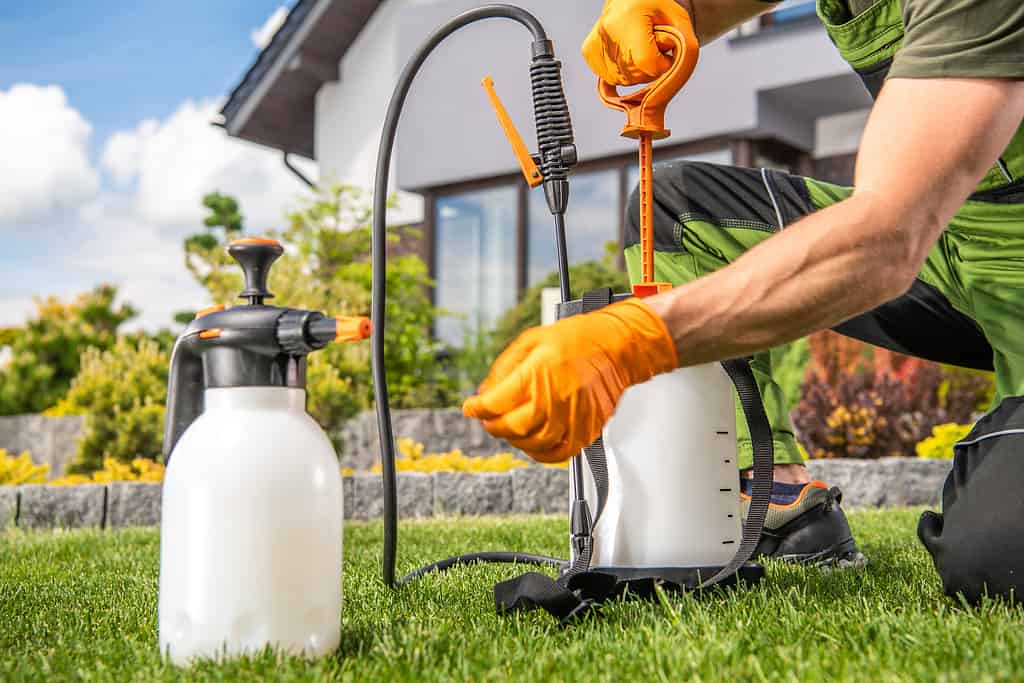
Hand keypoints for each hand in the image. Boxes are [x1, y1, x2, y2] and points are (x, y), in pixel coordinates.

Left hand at [462, 298, 677, 462]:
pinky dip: (539, 453)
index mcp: (538, 373)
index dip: (477, 408)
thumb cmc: (578, 338)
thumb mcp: (532, 340)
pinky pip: (558, 454)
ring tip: (510, 429)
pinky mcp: (587, 430)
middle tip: (488, 420)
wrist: (617, 346)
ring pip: (532, 443)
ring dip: (514, 439)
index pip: (495, 402)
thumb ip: (504, 367)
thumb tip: (485, 392)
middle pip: (512, 426)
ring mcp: (572, 417)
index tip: (471, 408)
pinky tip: (532, 443)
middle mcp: (555, 398)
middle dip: (493, 425)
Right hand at [582, 0, 695, 85]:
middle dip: (651, 67)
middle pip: (636, 74)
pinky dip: (624, 72)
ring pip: (624, 80)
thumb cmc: (655, 7)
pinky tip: (626, 54)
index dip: (662, 64)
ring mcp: (595, 42)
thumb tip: (672, 74)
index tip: (664, 52)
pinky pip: (611, 78)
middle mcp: (607, 30)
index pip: (648, 63)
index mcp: (629, 17)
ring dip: (637, 71)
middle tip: (651, 46)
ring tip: (638, 47)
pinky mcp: (588, 52)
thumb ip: (685, 46)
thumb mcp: (678, 20)